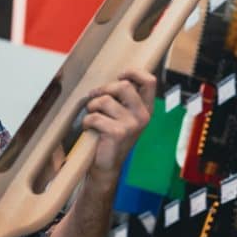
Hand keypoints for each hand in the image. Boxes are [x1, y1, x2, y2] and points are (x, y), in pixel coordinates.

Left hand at [81, 68, 155, 182]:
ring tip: (93, 117)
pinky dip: (87, 121)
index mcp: (146, 108)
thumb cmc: (111, 135)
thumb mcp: (123, 114)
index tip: (119, 76)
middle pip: (124, 85)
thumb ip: (124, 97)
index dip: (133, 72)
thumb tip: (116, 77)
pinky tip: (90, 129)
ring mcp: (132, 125)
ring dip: (92, 107)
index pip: (149, 81)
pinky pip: (95, 117)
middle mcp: (143, 115)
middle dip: (104, 90)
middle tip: (95, 99)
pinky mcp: (118, 133)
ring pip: (105, 100)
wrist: (107, 165)